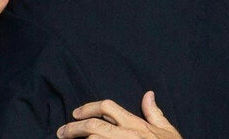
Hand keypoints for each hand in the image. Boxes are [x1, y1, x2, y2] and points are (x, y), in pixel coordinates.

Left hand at [57, 92, 182, 138]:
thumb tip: (149, 94)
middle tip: (62, 132)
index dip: (88, 107)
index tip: (76, 113)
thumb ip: (155, 113)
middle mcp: (128, 134)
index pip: (107, 107)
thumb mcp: (166, 131)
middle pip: (93, 125)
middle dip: (73, 128)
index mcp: (136, 124)